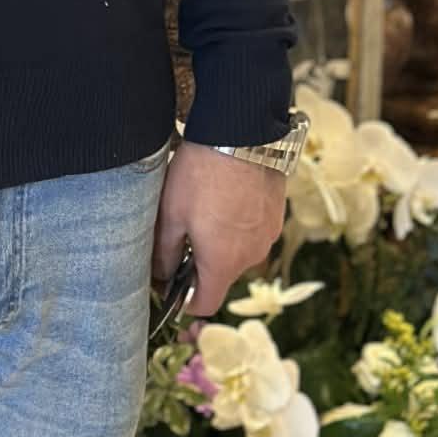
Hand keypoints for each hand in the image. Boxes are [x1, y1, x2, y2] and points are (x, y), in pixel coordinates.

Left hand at [152, 141, 285, 319]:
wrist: (242, 132)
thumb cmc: (202, 174)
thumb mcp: (171, 213)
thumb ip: (164, 253)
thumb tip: (161, 276)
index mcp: (223, 263)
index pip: (206, 303)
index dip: (186, 300)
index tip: (172, 283)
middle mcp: (252, 256)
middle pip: (223, 275)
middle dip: (202, 262)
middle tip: (184, 230)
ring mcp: (268, 234)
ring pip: (239, 251)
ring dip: (222, 240)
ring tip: (206, 205)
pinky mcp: (277, 213)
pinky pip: (254, 230)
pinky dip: (240, 223)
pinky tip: (226, 195)